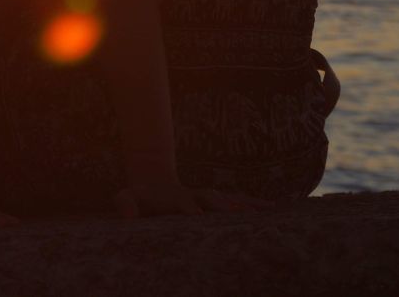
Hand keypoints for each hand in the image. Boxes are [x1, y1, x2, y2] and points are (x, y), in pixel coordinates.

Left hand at [112, 181, 272, 217]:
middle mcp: (197, 195)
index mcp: (177, 198)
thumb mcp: (125, 197)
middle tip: (240, 215)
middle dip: (225, 207)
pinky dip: (255, 203)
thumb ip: (125, 203)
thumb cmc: (139, 196)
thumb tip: (126, 217)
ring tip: (269, 211)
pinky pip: (239, 200)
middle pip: (214, 200)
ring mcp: (208, 196)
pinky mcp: (217, 200)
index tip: (199, 216)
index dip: (192, 210)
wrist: (153, 181)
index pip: (186, 205)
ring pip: (231, 199)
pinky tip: (273, 208)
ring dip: (247, 205)